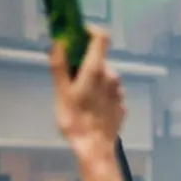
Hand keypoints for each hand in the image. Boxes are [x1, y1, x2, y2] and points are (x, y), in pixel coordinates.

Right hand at [49, 29, 124, 155]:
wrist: (94, 148)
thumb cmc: (75, 120)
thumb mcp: (61, 92)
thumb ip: (59, 65)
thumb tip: (58, 41)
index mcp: (96, 69)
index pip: (102, 37)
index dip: (90, 32)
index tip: (78, 37)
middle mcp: (112, 76)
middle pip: (100, 60)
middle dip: (86, 64)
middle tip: (71, 80)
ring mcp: (120, 92)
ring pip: (106, 78)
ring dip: (94, 82)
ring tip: (81, 100)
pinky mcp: (123, 105)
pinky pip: (110, 93)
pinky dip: (102, 95)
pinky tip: (92, 110)